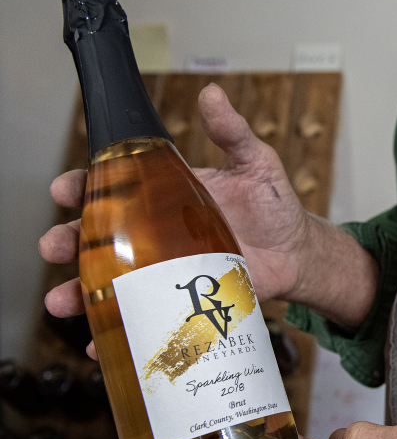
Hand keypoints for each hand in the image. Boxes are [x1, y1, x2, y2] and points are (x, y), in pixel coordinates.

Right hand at [39, 84, 378, 357]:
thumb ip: (233, 132)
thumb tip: (211, 94)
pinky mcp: (181, 302)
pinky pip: (143, 316)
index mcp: (166, 195)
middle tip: (55, 246)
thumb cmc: (275, 207)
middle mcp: (157, 233)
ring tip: (63, 301)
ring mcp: (166, 270)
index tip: (65, 189)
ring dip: (80, 291)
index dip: (83, 186)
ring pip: (110, 279)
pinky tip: (103, 344)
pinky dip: (120, 331)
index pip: (113, 186)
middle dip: (68, 241)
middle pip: (98, 236)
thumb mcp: (256, 163)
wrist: (298, 254)